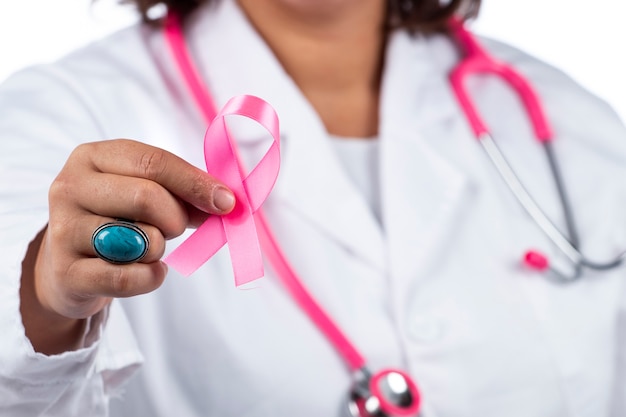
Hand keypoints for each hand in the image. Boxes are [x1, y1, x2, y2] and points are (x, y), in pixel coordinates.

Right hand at [21, 139, 234, 353]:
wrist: (71, 268)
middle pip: (147, 197)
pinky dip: (151, 277)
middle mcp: (70, 186)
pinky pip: (129, 277)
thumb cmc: (120, 221)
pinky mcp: (66, 272)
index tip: (227, 202)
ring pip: (141, 240)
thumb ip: (184, 194)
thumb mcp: (146, 194)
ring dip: (159, 249)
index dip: (195, 183)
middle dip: (175, 219)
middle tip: (174, 228)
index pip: (153, 161)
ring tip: (146, 247)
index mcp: (93, 157)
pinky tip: (147, 271)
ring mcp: (63, 230)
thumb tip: (227, 203)